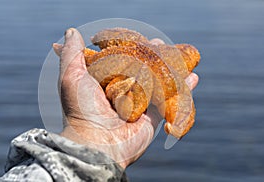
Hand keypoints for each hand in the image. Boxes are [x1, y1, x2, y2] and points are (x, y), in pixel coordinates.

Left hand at [53, 28, 198, 168]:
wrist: (96, 142)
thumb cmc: (82, 108)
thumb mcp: (71, 76)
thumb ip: (72, 54)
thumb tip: (71, 32)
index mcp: (104, 85)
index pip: (120, 61)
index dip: (129, 49)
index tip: (138, 38)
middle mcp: (122, 95)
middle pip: (141, 71)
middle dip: (151, 57)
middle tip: (160, 44)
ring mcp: (138, 107)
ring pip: (157, 84)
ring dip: (169, 70)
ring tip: (179, 56)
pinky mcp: (152, 119)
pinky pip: (169, 102)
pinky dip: (183, 90)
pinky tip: (193, 77)